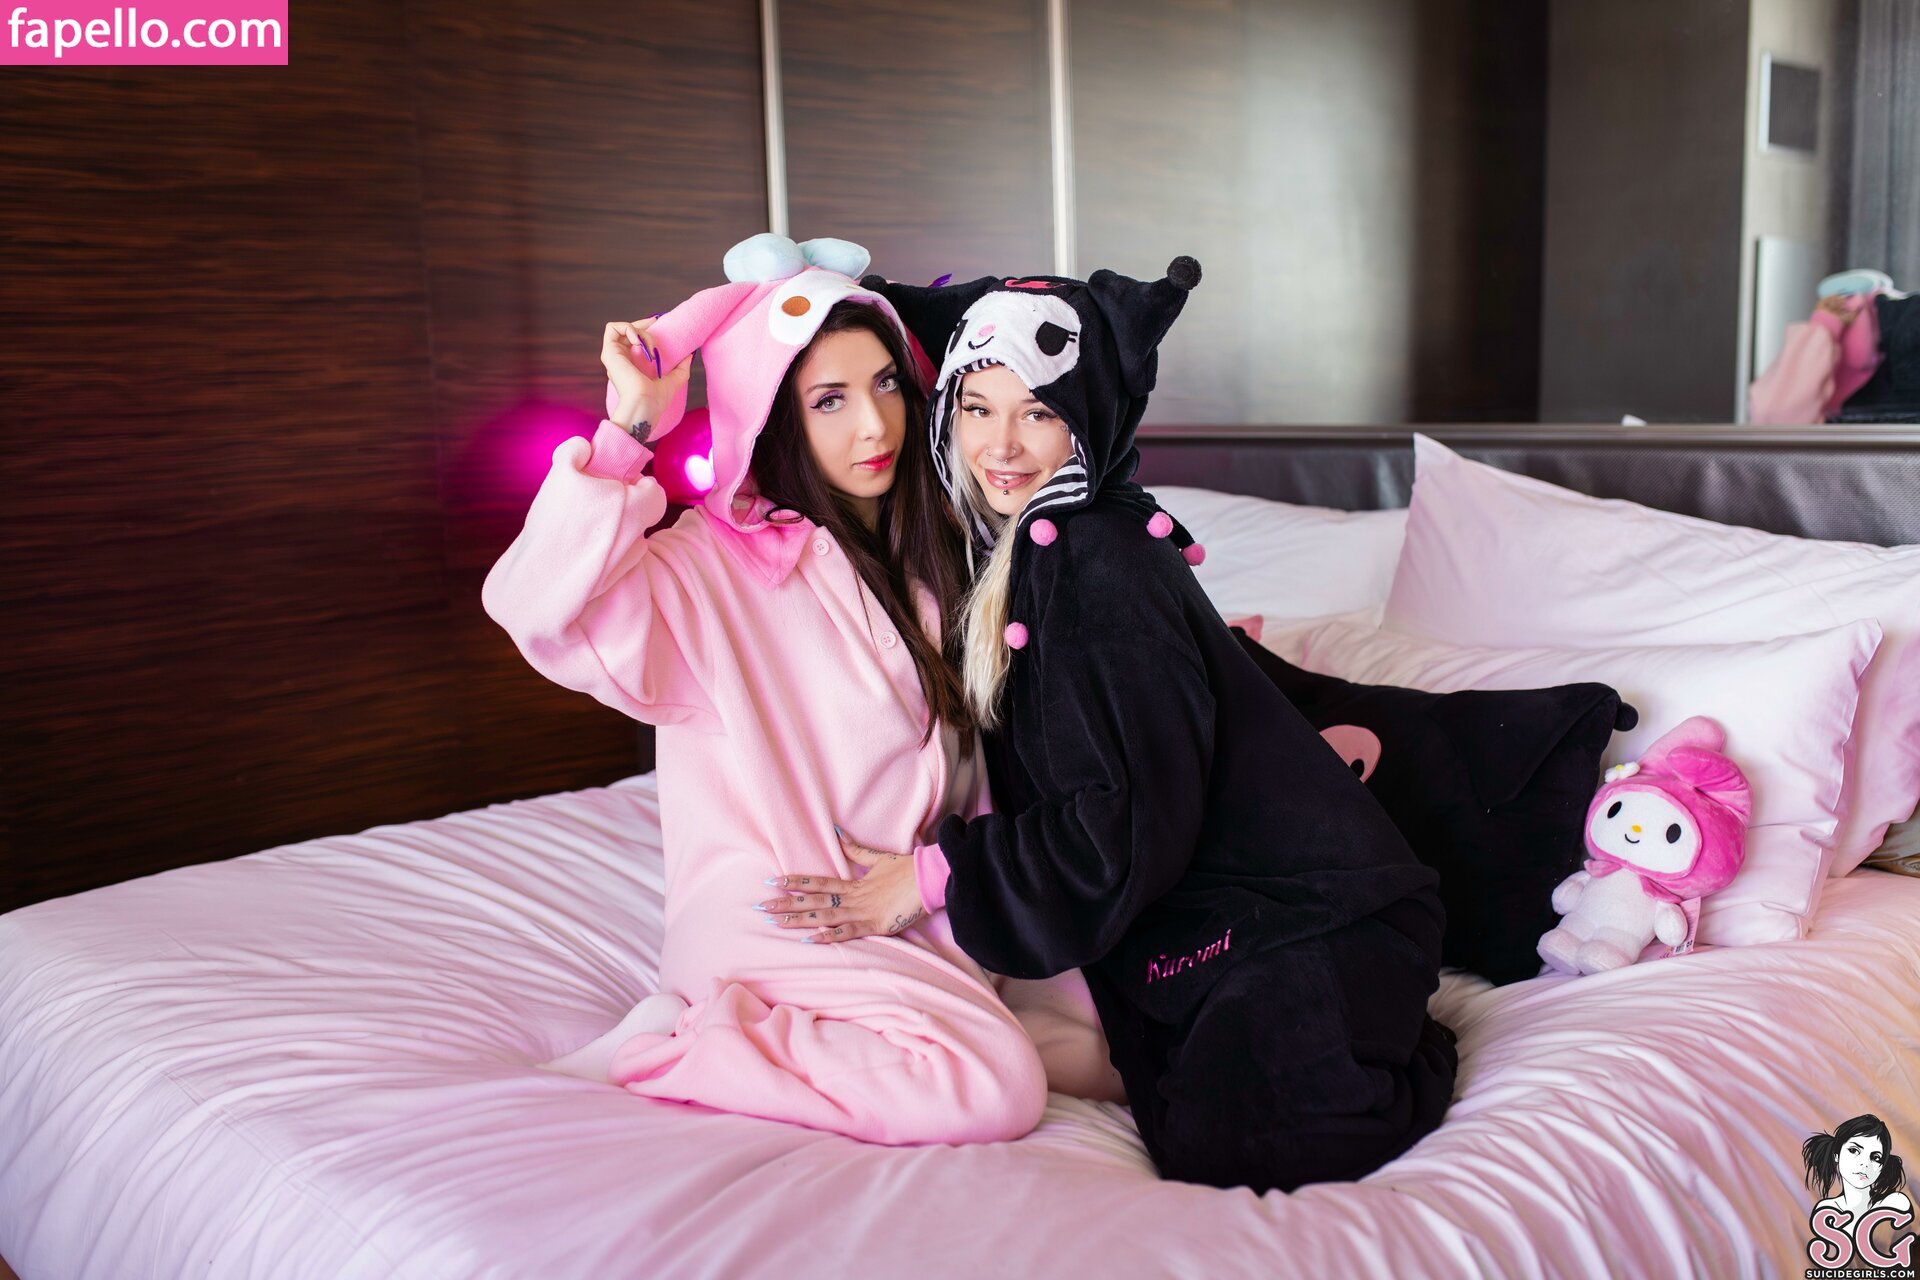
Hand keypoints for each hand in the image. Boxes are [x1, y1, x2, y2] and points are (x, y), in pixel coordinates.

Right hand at [600, 318, 691, 436]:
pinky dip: (628, 329)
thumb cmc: (656, 399)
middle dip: (643, 325)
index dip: (643, 328)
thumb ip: (681, 368)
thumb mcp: (674, 380)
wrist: (645, 404)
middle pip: (627, 331)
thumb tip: (689, 356)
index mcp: (631, 365)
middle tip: (656, 323)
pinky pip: (612, 328)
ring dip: (640, 331)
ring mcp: (613, 356)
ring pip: (622, 329)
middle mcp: (620, 359)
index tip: (657, 322)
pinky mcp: (609, 352)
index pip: (633, 340)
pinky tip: (639, 342)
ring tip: (650, 347)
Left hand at [754, 827, 925, 943]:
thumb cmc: (906, 869)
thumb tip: (837, 831)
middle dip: (785, 904)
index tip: (772, 882)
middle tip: (760, 907)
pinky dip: (828, 936)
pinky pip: (847, 932)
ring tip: (775, 923)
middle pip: (813, 900)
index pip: (816, 882)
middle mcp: (852, 897)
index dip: (794, 882)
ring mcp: (862, 911)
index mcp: (852, 883)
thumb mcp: (878, 859)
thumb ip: (856, 850)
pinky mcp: (875, 925)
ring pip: (824, 916)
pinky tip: (810, 939)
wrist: (929, 878)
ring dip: (798, 920)